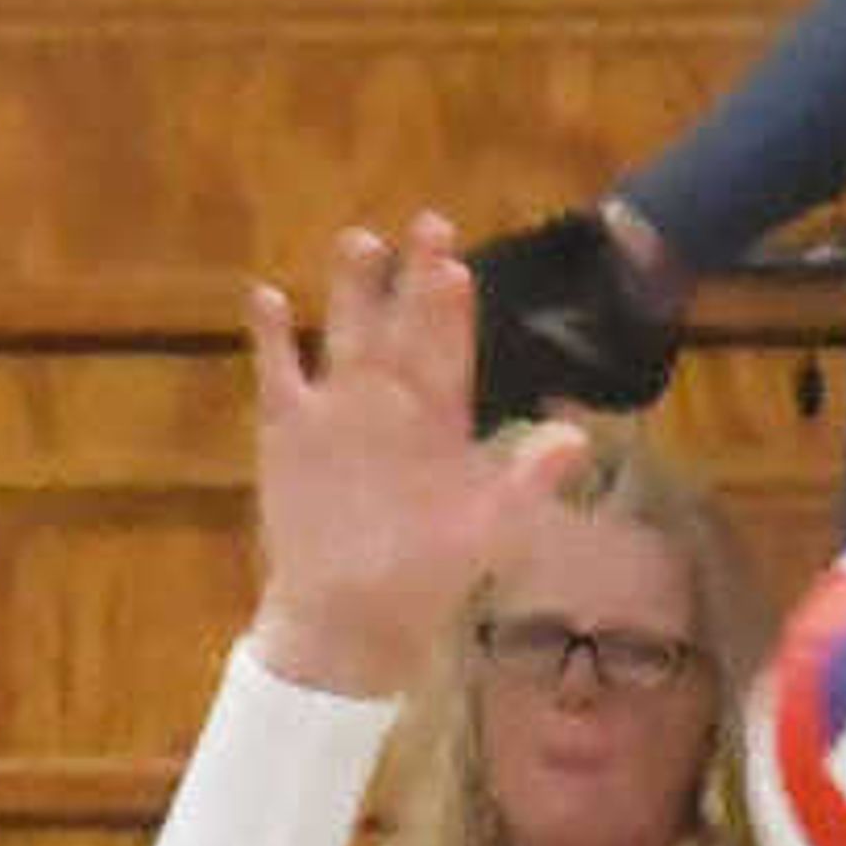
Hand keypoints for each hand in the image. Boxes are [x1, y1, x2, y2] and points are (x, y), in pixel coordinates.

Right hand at [249, 213, 588, 699]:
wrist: (352, 618)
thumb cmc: (424, 577)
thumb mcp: (486, 532)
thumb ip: (525, 481)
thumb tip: (577, 439)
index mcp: (442, 416)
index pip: (450, 349)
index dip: (452, 311)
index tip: (458, 270)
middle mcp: (393, 396)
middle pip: (406, 323)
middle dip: (416, 278)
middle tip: (430, 227)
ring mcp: (340, 404)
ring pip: (348, 330)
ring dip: (353, 288)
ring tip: (360, 242)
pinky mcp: (289, 426)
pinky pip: (279, 371)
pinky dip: (271, 336)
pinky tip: (267, 299)